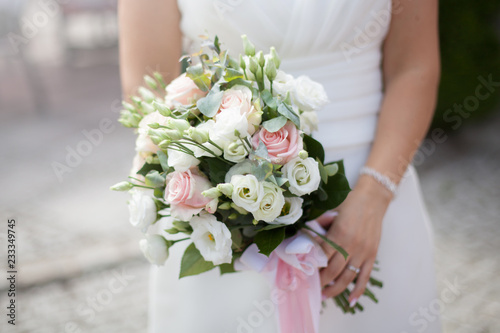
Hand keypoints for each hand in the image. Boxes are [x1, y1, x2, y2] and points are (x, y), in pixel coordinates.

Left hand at [316, 175, 391, 306]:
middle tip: (311, 287)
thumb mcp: (331, 210)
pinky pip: (365, 277)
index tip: (303, 273)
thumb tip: (307, 235)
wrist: (373, 197)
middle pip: (332, 270)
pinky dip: (358, 290)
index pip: (321, 256)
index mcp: (338, 234)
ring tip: (325, 295)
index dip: (311, 266)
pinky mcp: (372, 255)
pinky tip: (351, 301)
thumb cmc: (350, 201)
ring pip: (347, 277)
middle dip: (320, 281)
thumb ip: (320, 224)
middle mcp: (350, 245)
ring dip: (335, 289)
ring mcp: (363, 252)